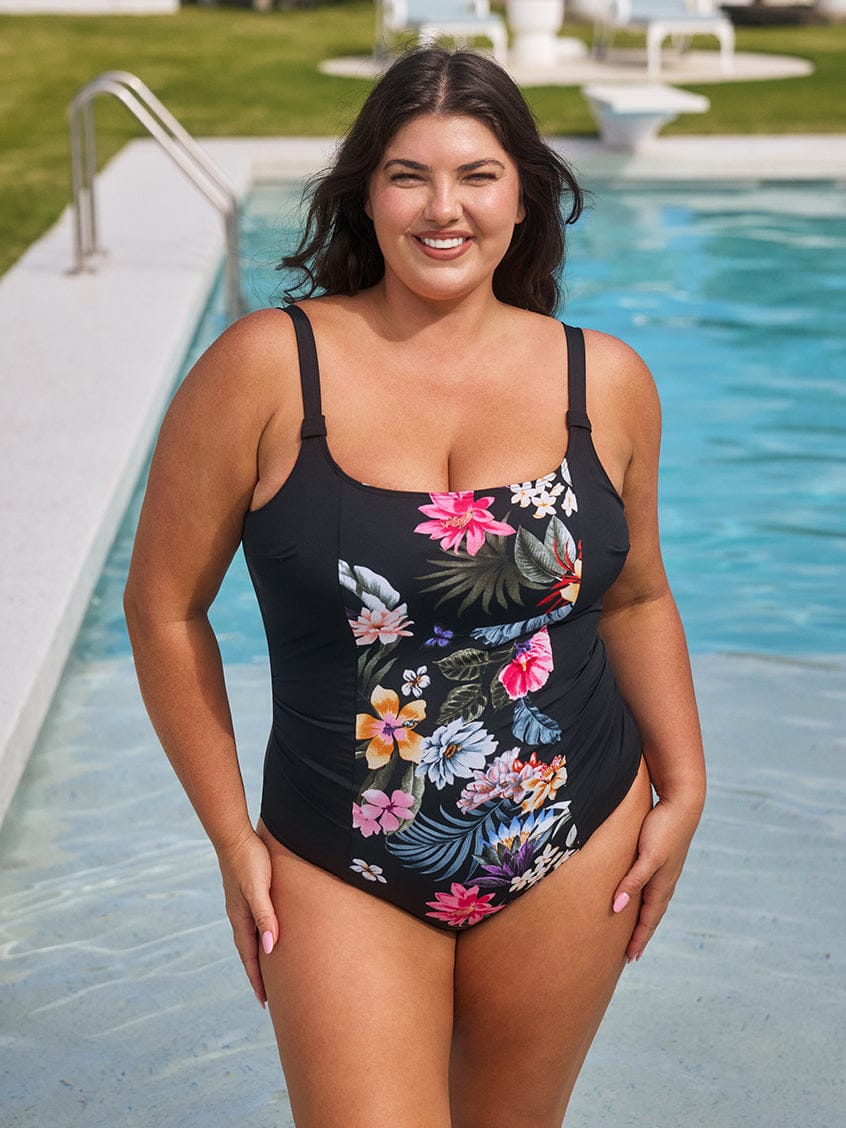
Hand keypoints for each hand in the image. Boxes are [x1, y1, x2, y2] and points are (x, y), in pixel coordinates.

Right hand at [215, 829, 278, 1006]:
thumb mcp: (259, 889)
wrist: (235, 835)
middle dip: (258, 975)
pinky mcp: (247, 893)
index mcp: (241, 919)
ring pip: (252, 938)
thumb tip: (271, 949)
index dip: (258, 981)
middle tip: (269, 997)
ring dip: (259, 957)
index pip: (250, 958)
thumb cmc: (250, 860)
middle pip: (249, 953)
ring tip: (270, 972)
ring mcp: (242, 905)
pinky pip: (255, 923)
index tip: (265, 1003)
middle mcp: (239, 915)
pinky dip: (260, 937)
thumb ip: (265, 916)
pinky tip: (269, 934)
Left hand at [612, 796, 701, 962]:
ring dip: (643, 918)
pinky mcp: (660, 857)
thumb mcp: (647, 857)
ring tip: (634, 930)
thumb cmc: (664, 828)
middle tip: (631, 954)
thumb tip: (616, 907)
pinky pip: (649, 886)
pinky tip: (638, 896)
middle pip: (651, 915)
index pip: (648, 920)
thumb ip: (633, 881)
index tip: (629, 958)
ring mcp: (664, 870)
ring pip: (651, 901)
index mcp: (661, 885)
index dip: (638, 939)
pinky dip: (643, 899)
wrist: (682, 802)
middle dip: (641, 934)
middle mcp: (664, 881)